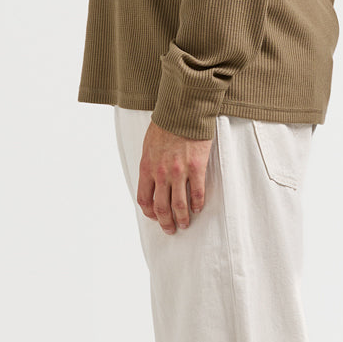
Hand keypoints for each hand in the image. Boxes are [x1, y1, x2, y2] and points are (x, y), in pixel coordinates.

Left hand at [137, 119, 212, 234]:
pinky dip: (197, 204)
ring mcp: (179, 172)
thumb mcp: (148, 146)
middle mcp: (161, 173)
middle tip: (170, 229)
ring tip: (185, 224)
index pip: (144, 199)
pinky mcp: (196, 168)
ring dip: (182, 218)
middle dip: (165, 222)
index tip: (154, 217)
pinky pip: (196, 193)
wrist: (182, 112)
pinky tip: (197, 208)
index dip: (149, 212)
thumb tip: (152, 181)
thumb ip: (150, 165)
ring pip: (179, 205)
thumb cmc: (165, 126)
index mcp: (147, 168)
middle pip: (161, 207)